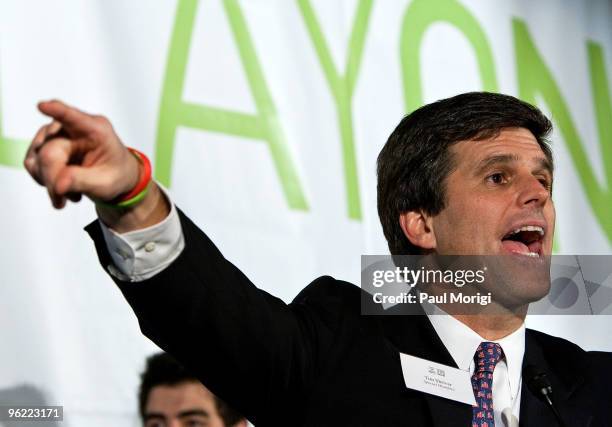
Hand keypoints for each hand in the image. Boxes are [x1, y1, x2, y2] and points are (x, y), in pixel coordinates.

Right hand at [24, 100, 139, 208]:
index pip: (73, 117)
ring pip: (36, 158)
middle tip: (61, 201)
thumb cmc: (115, 175)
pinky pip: (32, 163)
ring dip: (49, 182)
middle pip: (49, 152)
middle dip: (53, 180)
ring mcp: (57, 134)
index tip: (43, 106)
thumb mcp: (106, 183)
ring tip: (70, 193)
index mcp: (97, 130)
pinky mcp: (45, 144)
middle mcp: (74, 127)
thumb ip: (82, 181)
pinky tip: (62, 187)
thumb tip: (58, 186)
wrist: (114, 177)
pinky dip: (44, 180)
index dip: (57, 111)